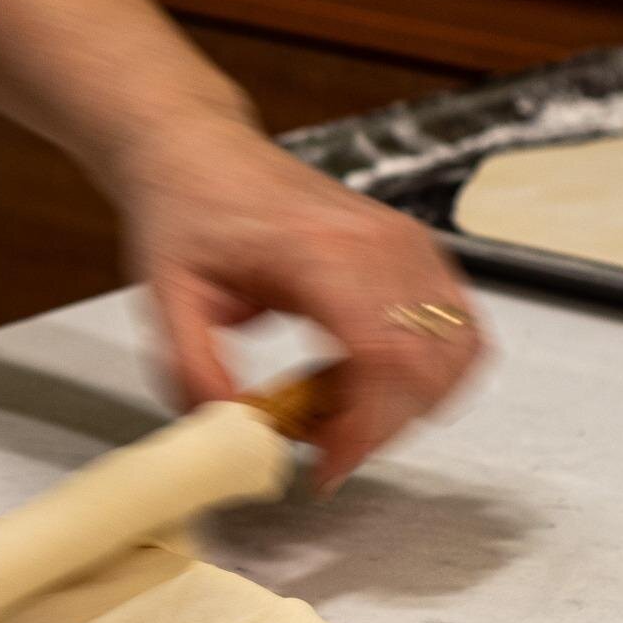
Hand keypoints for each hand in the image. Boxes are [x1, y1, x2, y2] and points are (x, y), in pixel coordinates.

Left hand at [117, 113, 486, 484]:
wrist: (204, 155)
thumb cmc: (188, 213)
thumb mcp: (165, 298)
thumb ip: (193, 372)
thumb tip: (234, 433)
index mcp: (320, 251)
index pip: (382, 356)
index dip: (366, 428)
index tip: (327, 467)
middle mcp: (381, 242)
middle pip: (427, 366)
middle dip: (382, 428)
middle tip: (324, 445)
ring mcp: (409, 243)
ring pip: (455, 354)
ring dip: (409, 404)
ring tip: (340, 407)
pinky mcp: (417, 252)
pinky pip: (457, 331)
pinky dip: (427, 373)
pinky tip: (366, 379)